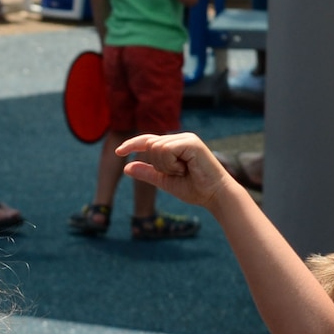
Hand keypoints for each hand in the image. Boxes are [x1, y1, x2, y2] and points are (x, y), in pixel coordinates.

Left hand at [115, 130, 232, 210]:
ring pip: (156, 147)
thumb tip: (126, 166)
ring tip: (184, 171)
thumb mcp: (164, 181)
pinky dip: (171, 164)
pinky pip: (166, 150)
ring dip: (165, 166)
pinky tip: (185, 169)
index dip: (132, 144)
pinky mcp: (191, 142)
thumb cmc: (194, 189)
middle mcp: (180, 138)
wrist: (214, 196)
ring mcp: (186, 138)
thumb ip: (147, 173)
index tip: (118, 152)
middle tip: (178, 173)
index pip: (148, 140)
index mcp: (174, 145)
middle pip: (150, 144)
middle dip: (157, 164)